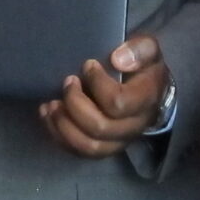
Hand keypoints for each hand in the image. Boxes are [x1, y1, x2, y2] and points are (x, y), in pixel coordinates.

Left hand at [39, 36, 170, 157]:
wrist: (151, 89)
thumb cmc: (144, 65)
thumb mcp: (148, 48)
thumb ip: (139, 49)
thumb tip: (118, 60)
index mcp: (146, 100)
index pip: (118, 103)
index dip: (97, 83)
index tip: (88, 64)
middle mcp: (134, 126)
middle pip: (100, 128)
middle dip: (75, 103)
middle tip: (68, 81)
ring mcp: (119, 141)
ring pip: (88, 146)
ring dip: (63, 124)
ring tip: (51, 103)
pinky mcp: (104, 147)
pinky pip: (79, 151)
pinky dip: (58, 134)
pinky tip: (48, 114)